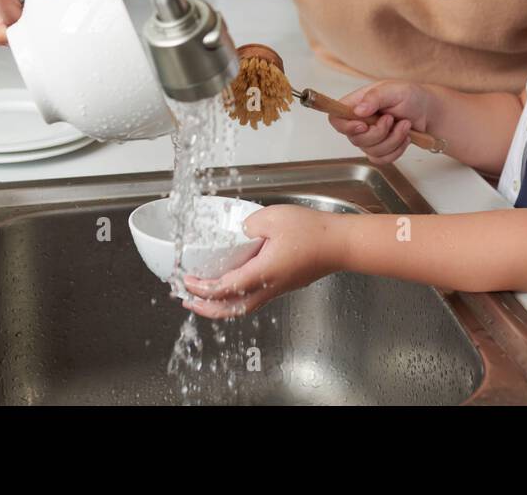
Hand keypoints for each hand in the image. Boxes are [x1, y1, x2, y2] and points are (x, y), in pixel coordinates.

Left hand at [181, 204, 343, 317]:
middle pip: (231, 309)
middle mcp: (268, 287)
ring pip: (243, 306)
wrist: (340, 244)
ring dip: (221, 305)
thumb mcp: (273, 218)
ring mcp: (278, 289)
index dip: (201, 288)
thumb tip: (240, 232)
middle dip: (206, 308)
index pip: (223, 289)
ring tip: (206, 297)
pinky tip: (233, 284)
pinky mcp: (285, 285)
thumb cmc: (313, 232)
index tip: (186, 280)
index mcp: (262, 273)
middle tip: (188, 300)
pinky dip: (236, 297)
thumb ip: (248, 225)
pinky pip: (254, 298)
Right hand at [328, 80, 434, 164]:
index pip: (336, 119)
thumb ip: (375, 97)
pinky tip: (405, 137)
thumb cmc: (410, 97)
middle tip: (392, 119)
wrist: (428, 112)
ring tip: (404, 125)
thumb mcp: (394, 90)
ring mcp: (369, 138)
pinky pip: (382, 159)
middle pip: (355, 139)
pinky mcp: (381, 150)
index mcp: (357, 104)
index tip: (363, 125)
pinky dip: (397, 150)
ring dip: (393, 139)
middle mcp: (360, 122)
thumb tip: (358, 111)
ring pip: (370, 151)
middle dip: (378, 133)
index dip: (345, 126)